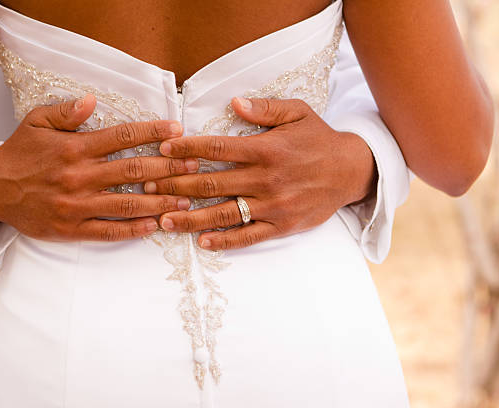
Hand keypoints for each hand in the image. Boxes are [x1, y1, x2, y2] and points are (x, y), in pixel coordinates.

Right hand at [0, 94, 198, 240]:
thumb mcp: (36, 122)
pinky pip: (108, 230)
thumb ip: (66, 112)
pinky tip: (155, 226)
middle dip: (168, 167)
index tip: (177, 129)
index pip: (123, 137)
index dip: (153, 132)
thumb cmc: (20, 153)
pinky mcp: (72, 228)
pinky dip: (133, 229)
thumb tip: (92, 100)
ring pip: (127, 203)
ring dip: (160, 202)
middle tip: (194, 165)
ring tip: (185, 199)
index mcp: (76, 148)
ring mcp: (77, 205)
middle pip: (134, 171)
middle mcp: (80, 176)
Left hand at [146, 97, 375, 249]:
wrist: (351, 172)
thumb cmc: (320, 140)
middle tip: (147, 187)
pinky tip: (203, 242)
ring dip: (190, 218)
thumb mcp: (298, 113)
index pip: (217, 148)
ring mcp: (273, 205)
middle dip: (174, 185)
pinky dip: (226, 241)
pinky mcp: (282, 225)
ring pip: (224, 213)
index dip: (186, 149)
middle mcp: (266, 179)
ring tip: (163, 220)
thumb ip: (265, 109)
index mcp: (266, 149)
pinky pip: (249, 236)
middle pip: (211, 183)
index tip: (162, 149)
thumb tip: (233, 104)